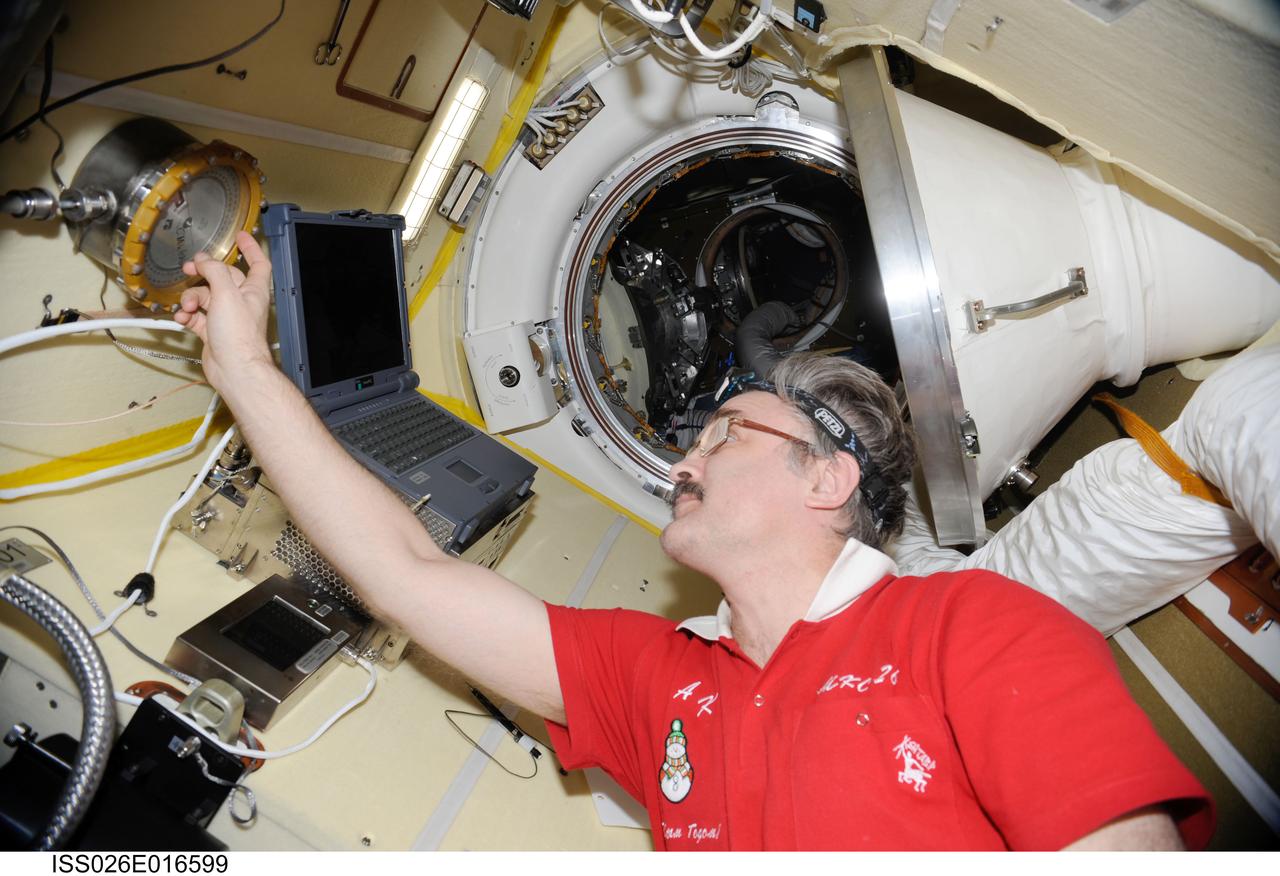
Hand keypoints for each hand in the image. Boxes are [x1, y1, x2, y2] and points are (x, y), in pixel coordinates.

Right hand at [175, 230, 273, 392]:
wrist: (234, 369)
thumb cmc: (239, 336)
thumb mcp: (226, 294)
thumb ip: (214, 272)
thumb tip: (204, 260)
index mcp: (253, 291)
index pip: (258, 263)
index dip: (251, 248)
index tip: (241, 236)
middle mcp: (241, 302)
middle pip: (222, 278)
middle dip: (204, 274)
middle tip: (189, 270)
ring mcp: (227, 317)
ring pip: (205, 298)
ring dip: (191, 299)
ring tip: (187, 307)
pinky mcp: (213, 331)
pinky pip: (197, 317)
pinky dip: (187, 315)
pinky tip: (183, 318)